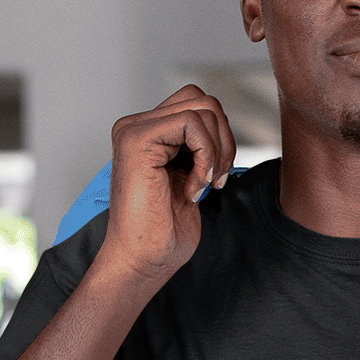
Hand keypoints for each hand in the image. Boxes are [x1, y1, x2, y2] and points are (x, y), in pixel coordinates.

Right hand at [100, 85, 236, 283]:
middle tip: (217, 180)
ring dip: (218, 151)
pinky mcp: (137, 139)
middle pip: (204, 100)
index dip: (220, 138)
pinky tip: (194, 187)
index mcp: (148, 134)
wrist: (142, 260)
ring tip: (204, 185)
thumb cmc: (164, 232)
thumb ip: (199, 147)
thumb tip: (223, 126)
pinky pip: (192, 123)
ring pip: (203, 107)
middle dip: (225, 140)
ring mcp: (134, 130)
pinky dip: (206, 156)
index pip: (198, 105)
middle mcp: (137, 126)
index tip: (217, 177)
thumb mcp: (191, 178)